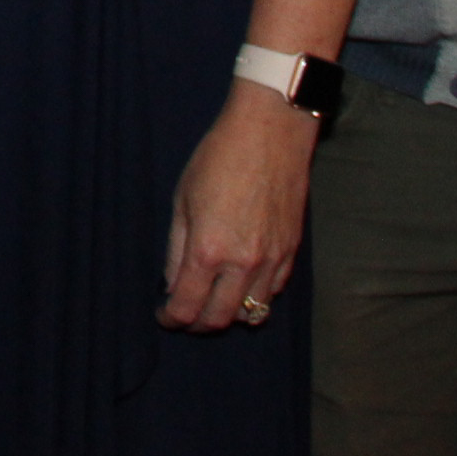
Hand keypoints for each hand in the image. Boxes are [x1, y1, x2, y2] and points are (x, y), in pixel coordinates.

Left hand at [160, 82, 319, 331]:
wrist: (270, 132)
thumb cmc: (219, 157)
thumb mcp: (182, 199)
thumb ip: (176, 249)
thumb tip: (173, 284)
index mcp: (208, 250)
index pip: (187, 307)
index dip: (171, 318)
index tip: (164, 315)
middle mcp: (242, 264)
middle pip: (219, 319)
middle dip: (197, 323)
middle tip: (185, 314)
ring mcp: (272, 260)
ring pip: (251, 314)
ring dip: (228, 315)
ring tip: (213, 302)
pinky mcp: (291, 252)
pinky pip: (273, 293)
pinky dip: (255, 298)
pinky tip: (241, 285)